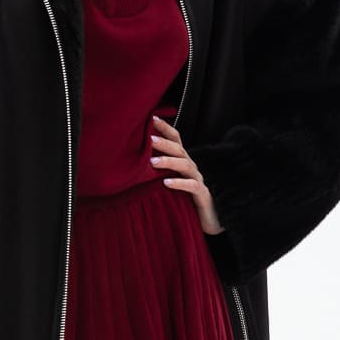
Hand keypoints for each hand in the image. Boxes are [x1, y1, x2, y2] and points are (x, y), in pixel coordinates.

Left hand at [148, 115, 224, 234]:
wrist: (208, 221)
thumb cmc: (185, 201)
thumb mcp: (169, 184)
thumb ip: (156, 173)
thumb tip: (131, 163)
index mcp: (183, 162)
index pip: (176, 140)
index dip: (166, 128)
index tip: (151, 118)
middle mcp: (191, 168)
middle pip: (179, 150)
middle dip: (164, 143)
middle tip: (148, 139)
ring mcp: (198, 180)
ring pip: (185, 166)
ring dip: (169, 162)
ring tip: (152, 162)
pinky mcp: (202, 195)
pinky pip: (192, 186)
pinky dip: (179, 183)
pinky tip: (166, 183)